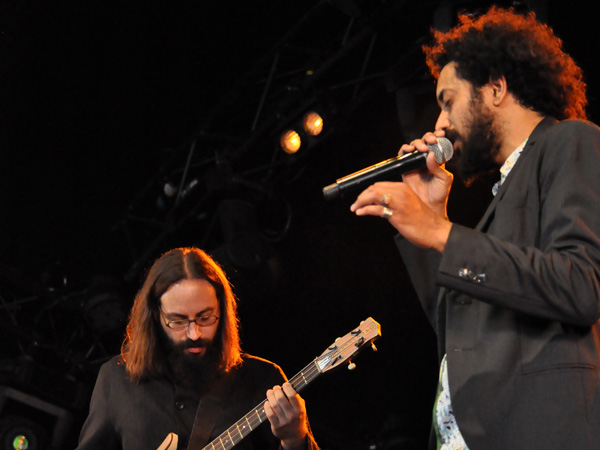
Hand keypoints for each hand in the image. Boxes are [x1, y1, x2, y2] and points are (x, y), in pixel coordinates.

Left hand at [264, 382, 308, 449]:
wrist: (295, 436)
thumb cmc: (297, 417)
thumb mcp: (301, 408)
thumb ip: (296, 398)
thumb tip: (287, 386)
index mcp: (299, 409)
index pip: (292, 395)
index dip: (287, 387)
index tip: (285, 384)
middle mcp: (292, 416)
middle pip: (281, 399)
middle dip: (277, 390)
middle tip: (275, 387)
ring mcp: (283, 421)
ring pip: (274, 405)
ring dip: (270, 396)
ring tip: (269, 392)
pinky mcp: (276, 426)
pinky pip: (269, 414)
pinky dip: (267, 406)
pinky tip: (267, 402)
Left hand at [350, 131, 453, 251]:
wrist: (436, 231)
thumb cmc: (423, 221)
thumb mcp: (408, 205)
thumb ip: (395, 202)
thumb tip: (378, 204)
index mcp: (404, 188)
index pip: (380, 185)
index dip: (368, 191)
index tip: (361, 198)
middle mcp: (401, 192)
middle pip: (374, 188)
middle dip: (362, 195)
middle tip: (356, 203)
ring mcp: (399, 203)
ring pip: (373, 195)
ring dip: (360, 201)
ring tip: (355, 208)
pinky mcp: (397, 214)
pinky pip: (376, 209)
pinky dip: (365, 210)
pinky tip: (360, 213)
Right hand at [399, 131, 452, 216]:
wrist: (428, 206)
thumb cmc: (439, 194)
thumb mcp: (444, 179)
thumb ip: (438, 167)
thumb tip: (431, 154)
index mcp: (438, 160)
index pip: (438, 144)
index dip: (438, 137)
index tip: (440, 134)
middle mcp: (426, 160)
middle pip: (425, 142)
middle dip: (427, 138)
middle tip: (431, 141)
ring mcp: (416, 163)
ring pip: (414, 146)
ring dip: (417, 143)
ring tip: (420, 148)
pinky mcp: (406, 168)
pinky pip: (403, 155)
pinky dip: (405, 149)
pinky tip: (409, 150)